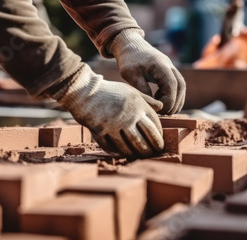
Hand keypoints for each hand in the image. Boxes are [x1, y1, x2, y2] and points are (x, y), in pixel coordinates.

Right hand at [47, 64, 164, 157]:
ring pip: (129, 147)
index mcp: (137, 105)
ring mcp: (113, 126)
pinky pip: (112, 148)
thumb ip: (146, 100)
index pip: (154, 126)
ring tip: (140, 156)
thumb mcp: (130, 91)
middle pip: (143, 140)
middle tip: (154, 153)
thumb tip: (162, 107)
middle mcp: (127, 116)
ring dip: (136, 154)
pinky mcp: (100, 132)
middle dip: (151, 149)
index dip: (159, 137)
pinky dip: (118, 152)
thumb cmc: (109, 92)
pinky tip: (123, 153)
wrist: (84, 92)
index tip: (160, 142)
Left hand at [109, 29, 185, 114]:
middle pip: (181, 87)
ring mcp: (170, 68)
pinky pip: (176, 84)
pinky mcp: (167, 71)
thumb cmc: (128, 59)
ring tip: (163, 109)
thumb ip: (142, 88)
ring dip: (176, 100)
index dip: (169, 101)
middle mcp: (169, 66)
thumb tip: (153, 104)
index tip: (159, 109)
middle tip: (163, 113)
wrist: (129, 44)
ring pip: (181, 86)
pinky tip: (160, 100)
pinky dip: (172, 95)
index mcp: (161, 65)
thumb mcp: (130, 74)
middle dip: (174, 103)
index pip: (172, 86)